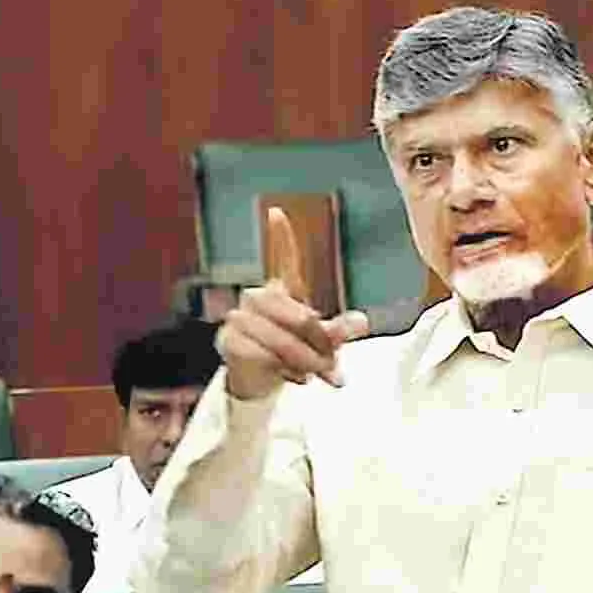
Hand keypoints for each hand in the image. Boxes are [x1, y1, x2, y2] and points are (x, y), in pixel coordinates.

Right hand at [218, 207, 369, 399]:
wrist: (257, 381)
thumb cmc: (290, 352)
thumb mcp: (321, 342)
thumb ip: (339, 331)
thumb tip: (363, 322)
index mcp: (281, 291)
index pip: (281, 260)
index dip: (280, 237)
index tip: (277, 212)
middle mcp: (257, 298)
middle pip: (298, 315)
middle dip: (319, 342)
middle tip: (332, 362)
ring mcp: (239, 318)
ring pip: (283, 340)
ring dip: (306, 362)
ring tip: (319, 373)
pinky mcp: (229, 342)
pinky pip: (265, 355)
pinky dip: (285, 371)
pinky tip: (293, 376)